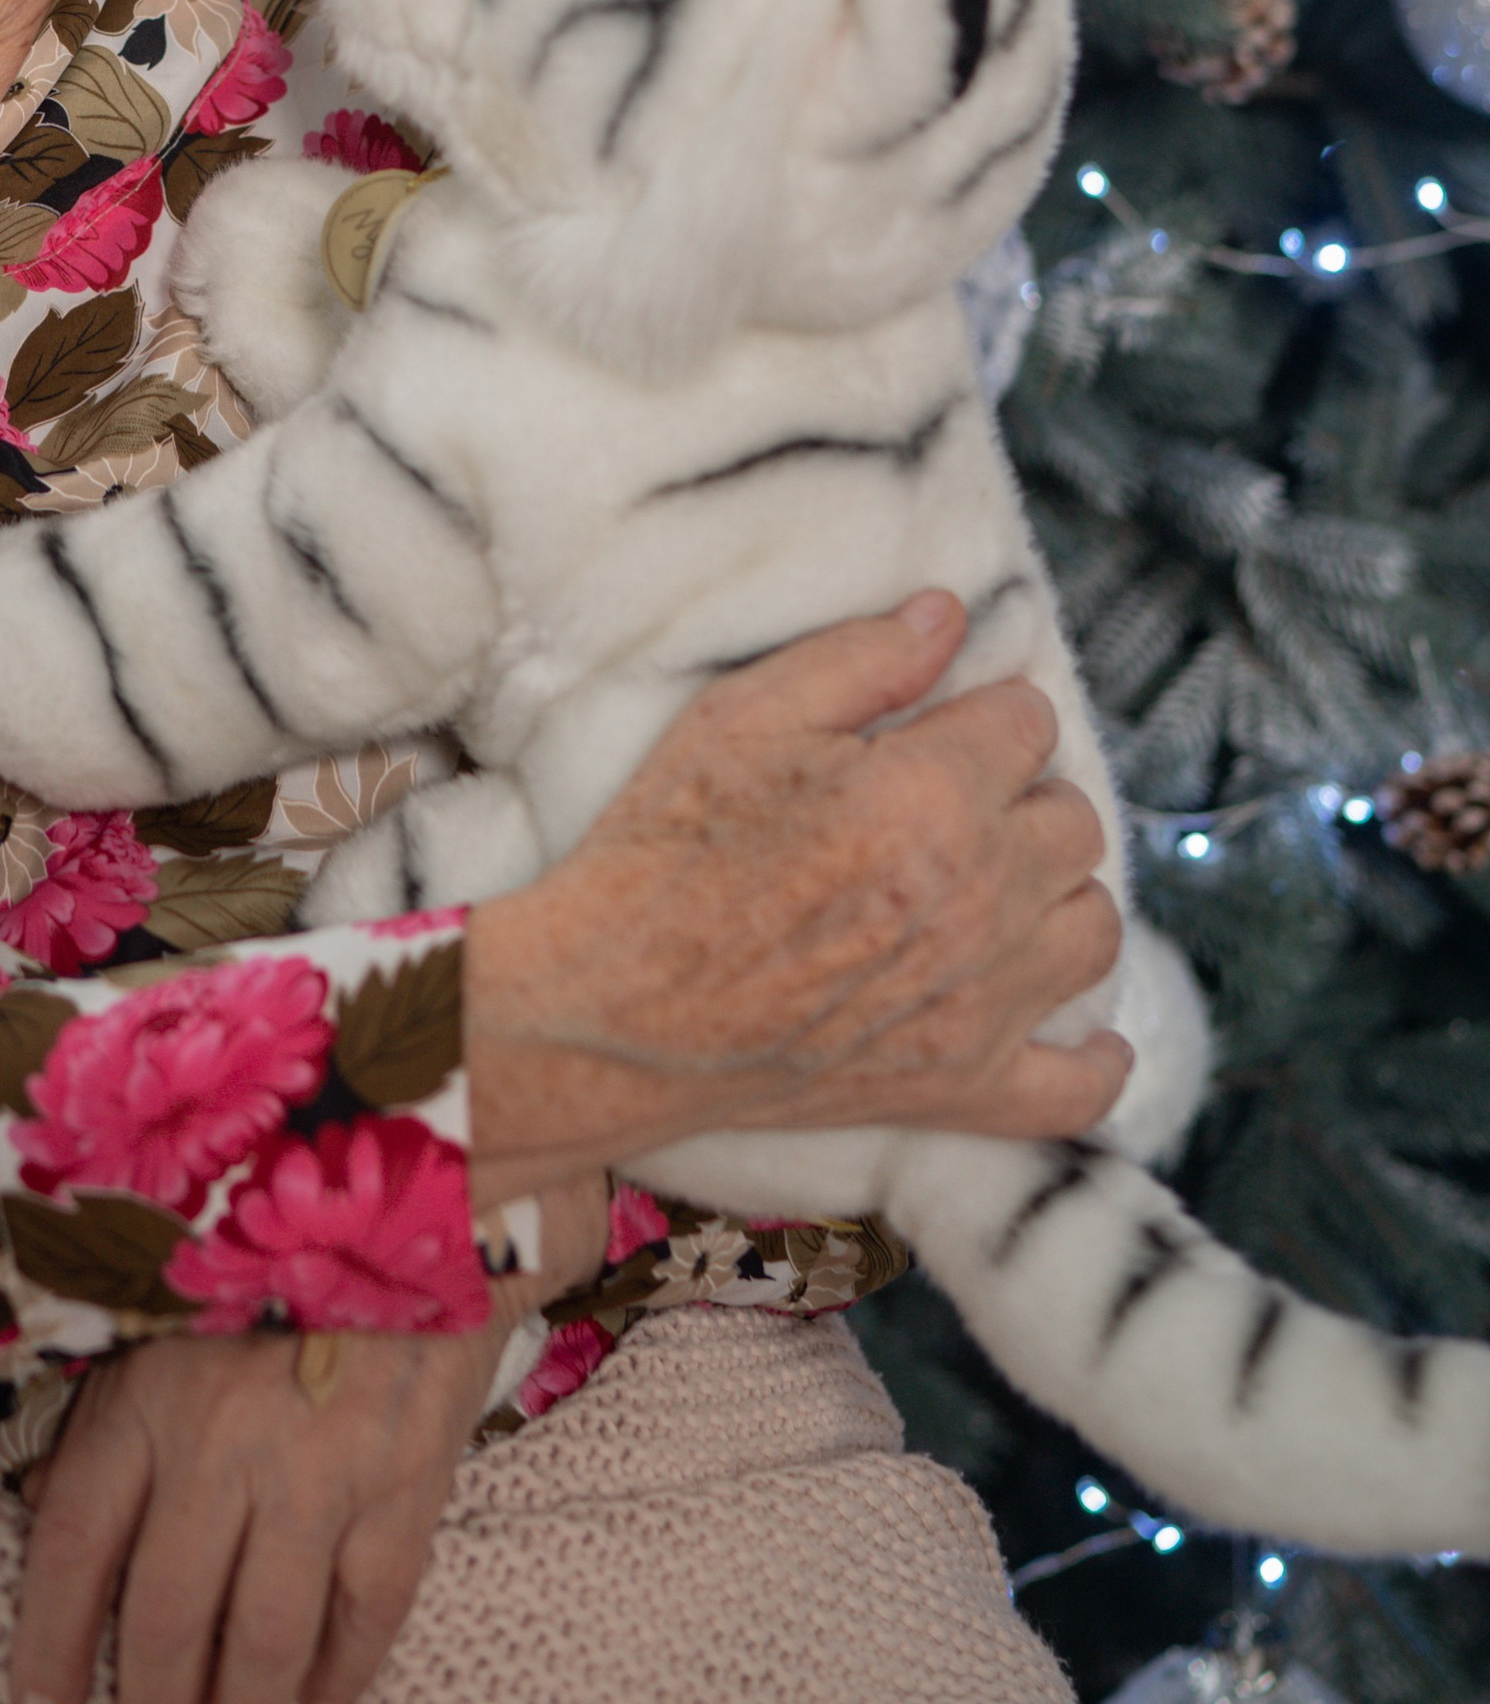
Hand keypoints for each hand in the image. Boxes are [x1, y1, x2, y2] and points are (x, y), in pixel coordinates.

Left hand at [10, 1179, 605, 1703]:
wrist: (424, 1185)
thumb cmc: (272, 1241)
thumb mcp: (163, 1305)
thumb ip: (112, 1405)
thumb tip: (59, 1505)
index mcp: (145, 1394)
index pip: (70, 1549)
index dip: (48, 1649)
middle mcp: (220, 1443)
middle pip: (165, 1620)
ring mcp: (318, 1467)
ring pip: (264, 1638)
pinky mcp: (404, 1480)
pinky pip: (368, 1609)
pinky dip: (343, 1670)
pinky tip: (321, 1701)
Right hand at [466, 592, 1127, 1196]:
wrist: (608, 1010)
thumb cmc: (660, 854)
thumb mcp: (736, 719)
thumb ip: (856, 659)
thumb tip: (948, 616)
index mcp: (928, 797)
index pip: (1028, 722)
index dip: (981, 713)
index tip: (938, 728)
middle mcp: (976, 898)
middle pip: (1074, 820)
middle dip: (1022, 797)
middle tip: (948, 804)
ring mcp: (979, 1003)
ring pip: (1095, 929)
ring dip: (1058, 898)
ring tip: (994, 889)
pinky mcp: (963, 1088)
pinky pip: (1082, 1086)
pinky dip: (1093, 1058)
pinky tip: (1068, 1023)